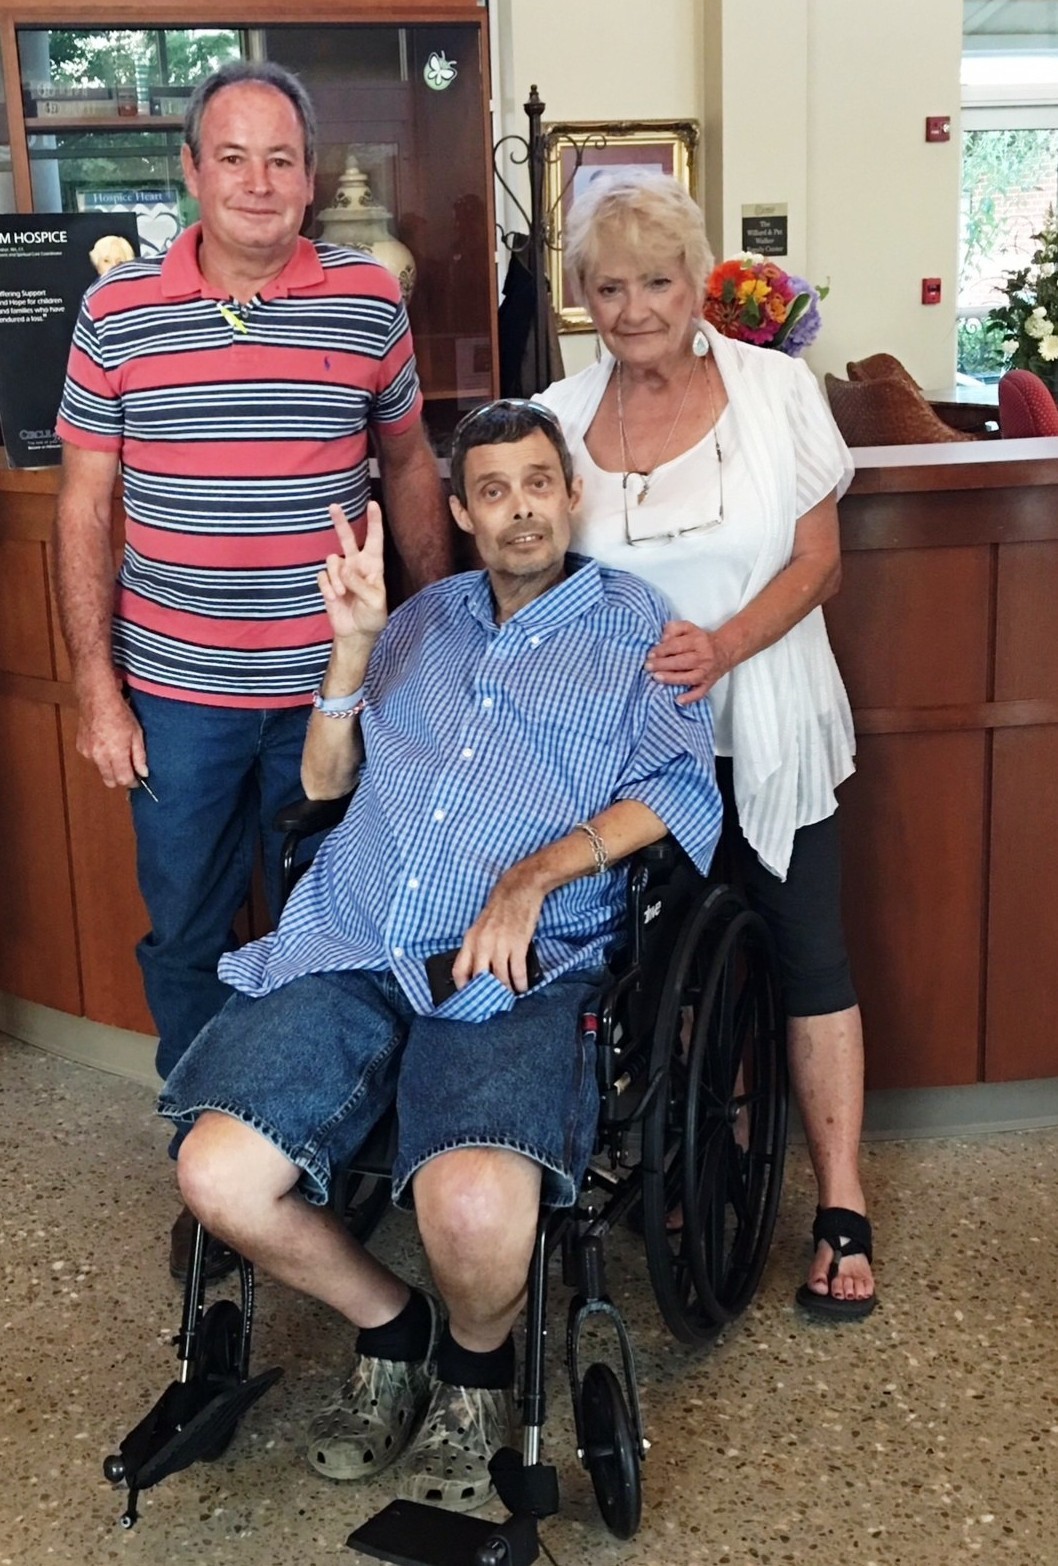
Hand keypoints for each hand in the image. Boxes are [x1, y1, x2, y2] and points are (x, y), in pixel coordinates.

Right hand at [75, 681, 147, 789]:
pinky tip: (105, 744)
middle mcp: (99, 757)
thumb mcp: (136, 734)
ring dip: (109, 767)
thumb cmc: (119, 713)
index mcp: (115, 754)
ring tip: (116, 751)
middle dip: (120, 778)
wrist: (97, 699)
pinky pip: (92, 760)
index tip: (137, 779)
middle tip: (129, 769)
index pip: (124, 780)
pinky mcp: (80, 748)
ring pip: (101, 771)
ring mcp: (88, 753)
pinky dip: (99, 757)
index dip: (132, 782)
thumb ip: (139, 756)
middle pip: (110, 781)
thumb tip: (143, 773)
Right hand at [317, 500, 387, 641]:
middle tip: (334, 506)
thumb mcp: (375, 602)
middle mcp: (356, 565)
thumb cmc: (373, 616)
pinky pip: (322, 576)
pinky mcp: (328, 583)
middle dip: (340, 522)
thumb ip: (361, 584)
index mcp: (373, 566)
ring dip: (336, 578)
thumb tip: (343, 569)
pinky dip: (328, 587)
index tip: (373, 504)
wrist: (356, 633)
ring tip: (343, 594)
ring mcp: (340, 573)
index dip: (374, 522)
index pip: (374, 540)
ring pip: (332, 561)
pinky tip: (335, 599)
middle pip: (347, 538)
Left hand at [452, 867, 545, 993]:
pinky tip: (522, 987)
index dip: (463, 988)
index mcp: (470, 940)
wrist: (518, 889)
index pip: (459, 971)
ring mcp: (500, 945)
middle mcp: (482, 944)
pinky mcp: (518, 944)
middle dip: (486, 994)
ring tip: (509, 996)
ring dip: (506, 991)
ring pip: (500, 979)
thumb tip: (478, 970)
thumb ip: (477, 947)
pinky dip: (520, 983)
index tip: (470, 997)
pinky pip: (517, 972)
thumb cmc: (500, 908)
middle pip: (479, 979)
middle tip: (491, 1003)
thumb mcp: (480, 927)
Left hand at [646, 619, 733, 705]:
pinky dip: (690, 698)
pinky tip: (678, 700)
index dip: (662, 650)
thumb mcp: (688, 627)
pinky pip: (700, 693)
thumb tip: (663, 639)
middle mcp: (703, 657)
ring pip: (689, 677)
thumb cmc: (700, 640)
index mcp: (698, 641)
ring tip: (656, 678)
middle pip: (682, 661)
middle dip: (663, 664)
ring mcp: (706, 672)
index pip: (677, 645)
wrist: (724, 651)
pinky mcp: (708, 684)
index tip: (650, 654)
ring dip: (672, 678)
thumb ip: (674, 628)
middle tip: (648, 667)